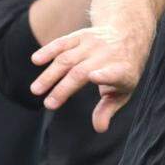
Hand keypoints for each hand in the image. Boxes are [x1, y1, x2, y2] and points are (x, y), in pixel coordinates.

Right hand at [30, 25, 146, 130]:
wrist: (128, 36)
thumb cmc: (122, 71)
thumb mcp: (122, 91)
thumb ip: (108, 109)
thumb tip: (99, 128)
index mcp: (123, 71)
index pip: (115, 74)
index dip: (105, 76)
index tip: (94, 77)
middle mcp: (108, 56)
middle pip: (80, 72)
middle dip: (63, 89)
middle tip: (48, 105)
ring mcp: (93, 44)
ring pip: (67, 59)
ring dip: (50, 75)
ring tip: (36, 90)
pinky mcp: (81, 36)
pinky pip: (62, 43)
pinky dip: (48, 50)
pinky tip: (36, 60)